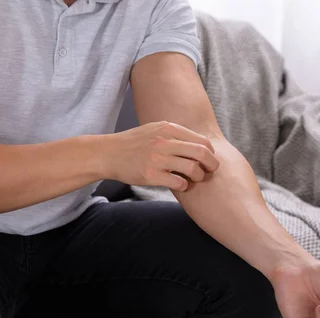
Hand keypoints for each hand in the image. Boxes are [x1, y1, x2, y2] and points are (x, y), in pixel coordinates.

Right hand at [102, 121, 219, 190]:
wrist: (108, 154)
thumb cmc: (133, 143)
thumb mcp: (154, 129)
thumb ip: (175, 134)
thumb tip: (200, 144)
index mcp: (168, 128)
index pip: (202, 140)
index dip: (210, 152)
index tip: (209, 160)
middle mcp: (164, 141)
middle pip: (201, 153)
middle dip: (211, 165)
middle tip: (210, 171)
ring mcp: (157, 159)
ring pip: (192, 169)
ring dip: (198, 177)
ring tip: (194, 179)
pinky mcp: (151, 175)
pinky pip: (179, 183)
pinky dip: (184, 186)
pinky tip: (180, 185)